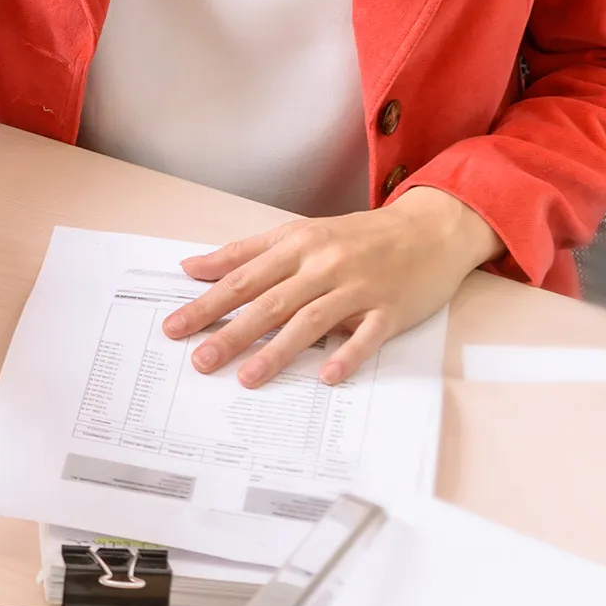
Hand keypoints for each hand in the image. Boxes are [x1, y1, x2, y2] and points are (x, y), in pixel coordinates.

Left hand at [162, 187, 501, 387]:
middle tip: (200, 361)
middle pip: (269, 303)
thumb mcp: (299, 234)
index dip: (206, 304)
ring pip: (310, 321)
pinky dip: (346, 354)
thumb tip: (192, 267)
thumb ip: (244, 253)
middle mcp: (323, 266)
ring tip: (248, 378)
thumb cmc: (357, 236)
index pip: (242, 279)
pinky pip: (366, 335)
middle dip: (231, 333)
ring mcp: (358, 288)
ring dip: (277, 351)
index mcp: (296, 247)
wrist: (430, 227)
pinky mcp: (390, 309)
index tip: (175, 328)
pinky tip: (326, 376)